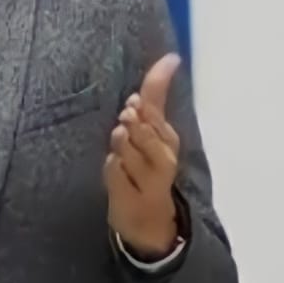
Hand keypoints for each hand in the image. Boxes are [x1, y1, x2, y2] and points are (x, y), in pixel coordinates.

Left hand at [104, 53, 181, 257]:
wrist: (147, 222)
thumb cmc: (141, 174)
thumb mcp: (141, 140)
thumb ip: (145, 111)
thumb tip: (148, 83)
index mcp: (166, 135)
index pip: (159, 101)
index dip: (160, 78)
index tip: (171, 59)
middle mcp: (165, 153)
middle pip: (144, 123)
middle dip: (133, 120)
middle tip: (128, 119)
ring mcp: (154, 175)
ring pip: (126, 145)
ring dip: (119, 147)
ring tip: (122, 155)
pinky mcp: (138, 193)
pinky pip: (114, 171)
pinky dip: (112, 171)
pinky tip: (120, 177)